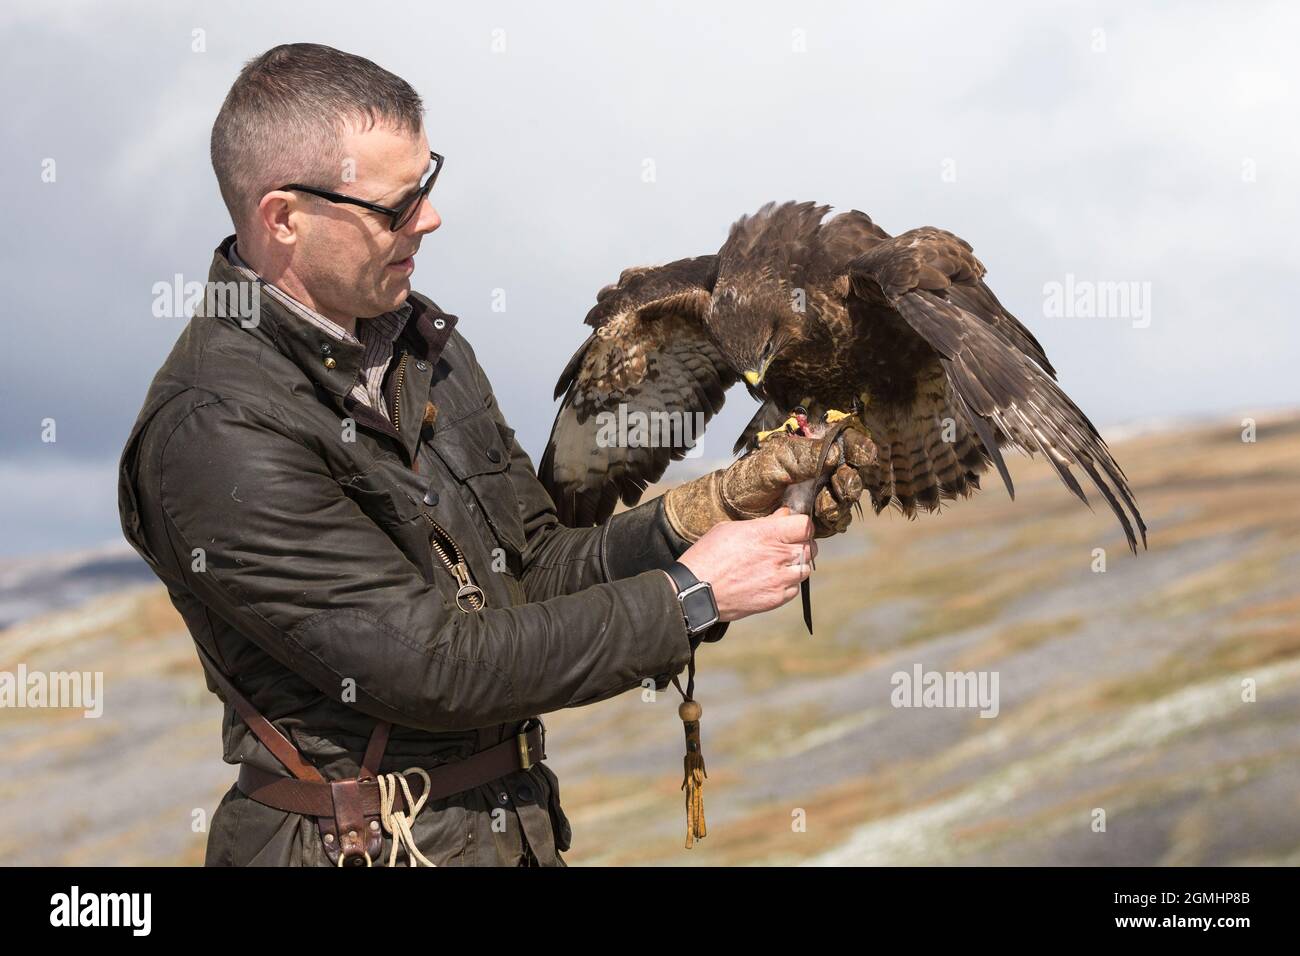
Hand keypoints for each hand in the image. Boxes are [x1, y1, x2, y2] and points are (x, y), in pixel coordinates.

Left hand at [664, 427, 876, 541]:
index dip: (858, 447)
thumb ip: (801, 459)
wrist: (730, 513)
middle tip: (839, 484)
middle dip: (849, 480)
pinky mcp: (818, 520)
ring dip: (839, 502)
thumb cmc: (748, 481)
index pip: (846, 443)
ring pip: (847, 500)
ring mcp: (822, 496)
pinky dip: (831, 521)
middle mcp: (822, 471)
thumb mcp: (772, 465)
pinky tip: (818, 519)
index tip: (861, 454)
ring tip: (822, 505)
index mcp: (813, 450)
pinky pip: (836, 521)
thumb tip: (833, 454)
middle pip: (852, 473)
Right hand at [676, 507, 816, 622]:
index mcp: (766, 533)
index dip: (802, 525)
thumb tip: (783, 515)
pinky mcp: (775, 598)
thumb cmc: (708, 556)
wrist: (696, 591)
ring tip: (778, 565)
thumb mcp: (730, 529)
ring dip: (796, 565)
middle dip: (801, 544)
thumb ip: (763, 523)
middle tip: (787, 546)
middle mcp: (777, 556)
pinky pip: (794, 589)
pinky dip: (788, 584)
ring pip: (805, 569)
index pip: (805, 525)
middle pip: (810, 547)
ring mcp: (778, 579)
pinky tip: (771, 580)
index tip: (794, 528)